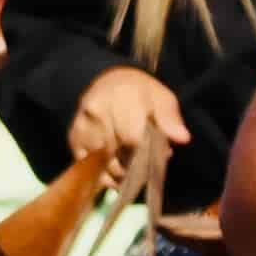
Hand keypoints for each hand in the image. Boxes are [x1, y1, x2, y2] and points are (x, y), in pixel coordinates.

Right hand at [69, 67, 189, 165]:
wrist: (106, 81)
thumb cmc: (139, 92)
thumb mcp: (161, 98)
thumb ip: (170, 119)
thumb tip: (182, 138)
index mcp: (124, 96)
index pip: (134, 137)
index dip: (146, 154)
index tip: (155, 159)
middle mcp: (98, 109)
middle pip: (117, 153)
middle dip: (133, 165)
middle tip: (143, 164)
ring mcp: (83, 124)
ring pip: (101, 163)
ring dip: (118, 172)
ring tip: (130, 167)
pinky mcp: (73, 137)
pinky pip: (87, 165)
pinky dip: (102, 174)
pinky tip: (114, 173)